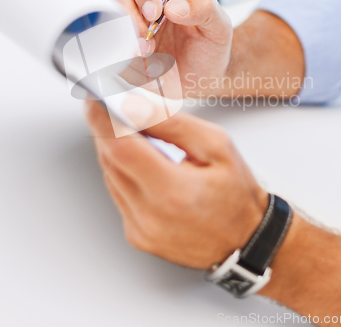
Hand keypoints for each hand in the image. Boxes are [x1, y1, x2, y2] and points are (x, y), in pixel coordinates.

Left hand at [85, 99, 268, 268]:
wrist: (245, 239)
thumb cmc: (237, 194)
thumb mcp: (216, 145)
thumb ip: (173, 125)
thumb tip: (137, 108)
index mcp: (173, 192)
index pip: (121, 149)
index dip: (102, 121)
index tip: (94, 101)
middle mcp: (150, 216)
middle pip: (110, 161)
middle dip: (106, 130)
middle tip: (110, 108)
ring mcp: (141, 229)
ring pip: (111, 176)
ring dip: (115, 149)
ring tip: (131, 132)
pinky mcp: (137, 235)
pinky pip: (118, 194)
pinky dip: (123, 172)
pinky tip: (141, 161)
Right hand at [110, 0, 232, 94]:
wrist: (205, 80)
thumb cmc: (210, 47)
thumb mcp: (219, 26)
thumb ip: (204, 9)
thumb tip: (174, 6)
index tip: (154, 13)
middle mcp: (143, 6)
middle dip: (130, 21)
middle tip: (147, 44)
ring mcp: (131, 29)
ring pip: (110, 27)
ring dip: (128, 46)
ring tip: (152, 61)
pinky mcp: (124, 53)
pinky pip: (114, 57)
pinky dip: (131, 67)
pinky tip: (152, 73)